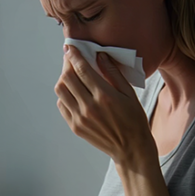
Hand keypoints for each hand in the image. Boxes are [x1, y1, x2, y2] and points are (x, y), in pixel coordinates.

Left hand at [56, 45, 155, 165]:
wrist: (131, 148)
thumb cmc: (134, 119)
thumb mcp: (129, 93)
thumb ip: (113, 73)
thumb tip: (100, 55)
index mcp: (105, 96)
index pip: (82, 69)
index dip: (74, 55)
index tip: (70, 47)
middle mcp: (89, 106)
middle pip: (67, 78)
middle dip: (67, 65)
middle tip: (72, 60)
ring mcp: (80, 118)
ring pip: (61, 91)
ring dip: (64, 79)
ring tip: (73, 76)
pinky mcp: (75, 127)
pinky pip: (62, 105)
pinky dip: (65, 95)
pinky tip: (74, 92)